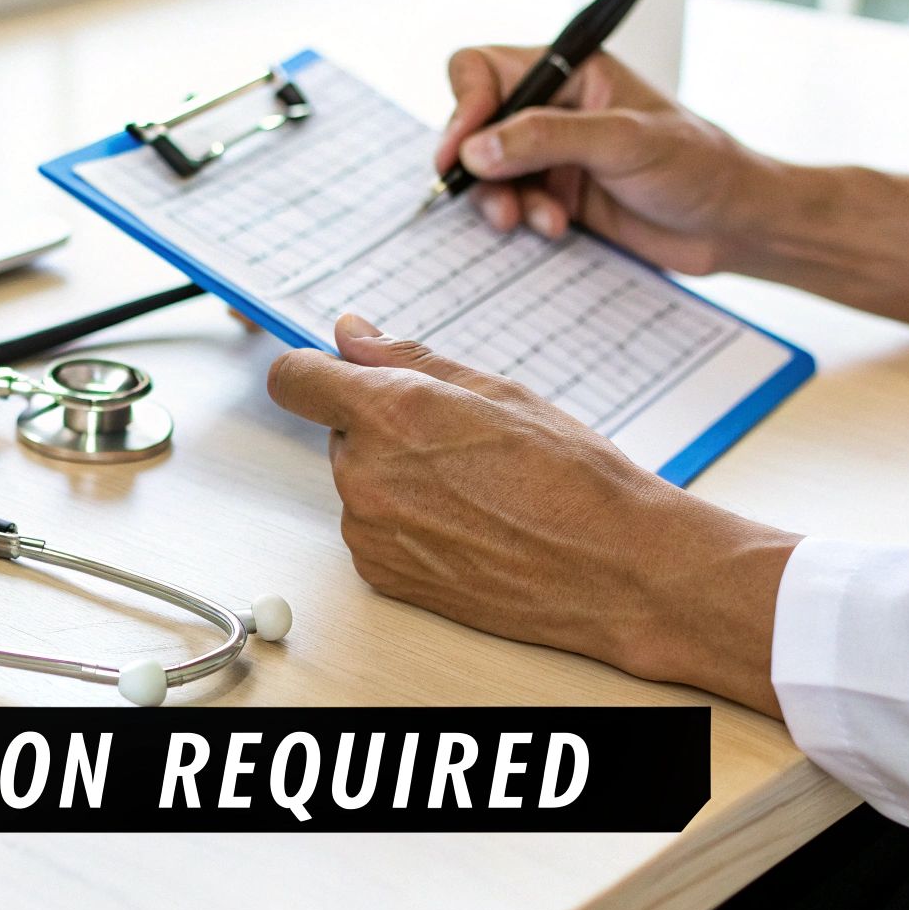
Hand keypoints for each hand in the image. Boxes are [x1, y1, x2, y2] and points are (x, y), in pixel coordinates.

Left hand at [267, 315, 801, 714]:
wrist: (614, 569)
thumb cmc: (573, 479)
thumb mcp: (497, 391)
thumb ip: (406, 359)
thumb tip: (352, 334)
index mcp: (391, 412)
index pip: (294, 379)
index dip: (312, 371)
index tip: (328, 374)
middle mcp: (367, 473)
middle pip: (340, 433)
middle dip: (383, 429)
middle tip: (457, 442)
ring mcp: (370, 531)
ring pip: (361, 483)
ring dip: (397, 479)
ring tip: (476, 490)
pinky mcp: (382, 575)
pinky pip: (375, 531)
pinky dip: (407, 525)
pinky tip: (468, 526)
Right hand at [434, 45, 908, 334]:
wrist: (735, 226)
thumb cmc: (699, 166)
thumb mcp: (623, 142)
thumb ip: (546, 139)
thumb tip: (475, 150)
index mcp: (570, 71)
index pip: (482, 71)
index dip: (464, 107)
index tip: (462, 152)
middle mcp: (553, 109)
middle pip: (475, 126)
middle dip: (480, 167)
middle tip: (497, 204)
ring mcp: (552, 156)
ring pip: (486, 173)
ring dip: (501, 200)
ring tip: (539, 221)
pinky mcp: (557, 198)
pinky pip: (510, 206)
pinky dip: (521, 221)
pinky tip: (556, 230)